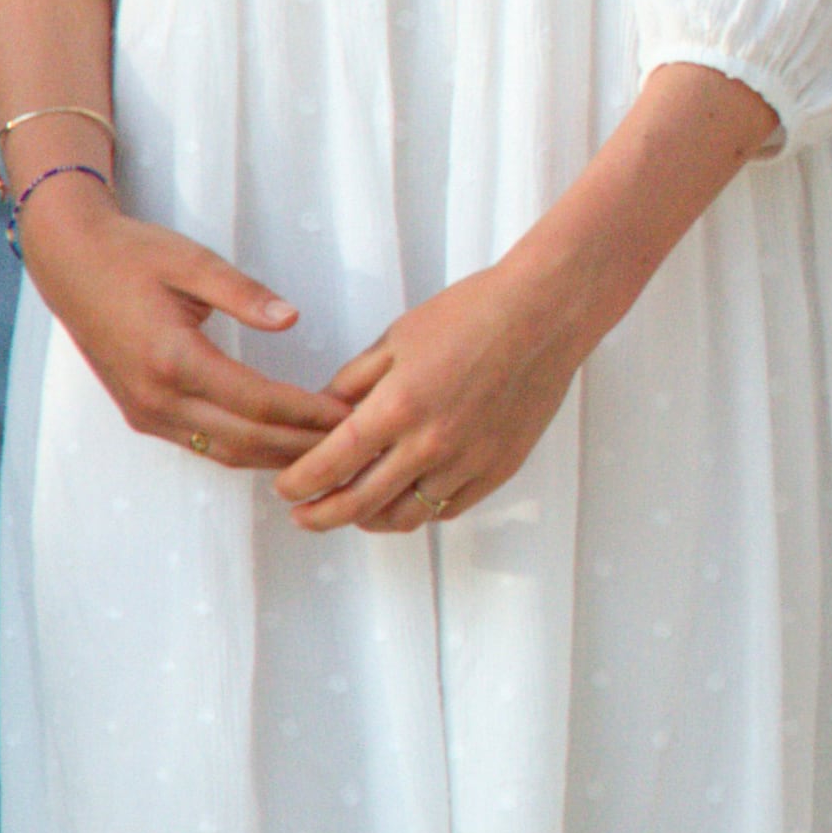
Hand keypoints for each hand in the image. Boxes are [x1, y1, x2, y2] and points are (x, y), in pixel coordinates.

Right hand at [23, 190, 344, 467]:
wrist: (70, 263)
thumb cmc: (133, 255)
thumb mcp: (192, 261)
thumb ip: (243, 294)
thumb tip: (291, 319)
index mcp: (173, 359)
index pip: (257, 401)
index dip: (307, 413)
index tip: (349, 414)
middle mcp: (157, 398)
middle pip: (245, 439)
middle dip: (302, 445)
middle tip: (354, 443)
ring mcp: (146, 412)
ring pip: (223, 452)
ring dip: (276, 457)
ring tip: (327, 452)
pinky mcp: (142, 415)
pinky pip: (202, 446)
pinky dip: (245, 450)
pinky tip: (280, 446)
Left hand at [275, 239, 622, 534]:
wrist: (546, 313)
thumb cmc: (473, 313)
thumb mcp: (398, 336)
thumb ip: (354, 381)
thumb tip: (323, 413)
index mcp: (396, 407)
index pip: (329, 464)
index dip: (297, 483)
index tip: (285, 488)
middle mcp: (429, 444)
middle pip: (358, 505)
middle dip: (320, 516)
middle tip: (303, 516)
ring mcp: (468, 462)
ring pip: (404, 517)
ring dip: (369, 519)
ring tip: (354, 510)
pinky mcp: (499, 468)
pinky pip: (448, 509)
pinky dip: (419, 510)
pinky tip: (406, 497)